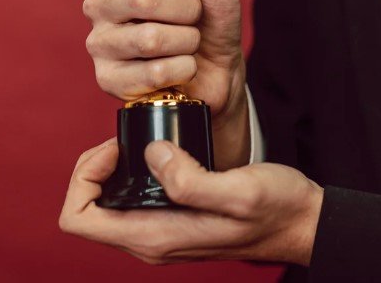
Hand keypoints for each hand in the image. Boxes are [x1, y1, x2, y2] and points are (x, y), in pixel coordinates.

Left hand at [59, 139, 323, 265]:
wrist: (301, 224)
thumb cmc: (275, 210)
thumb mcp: (238, 191)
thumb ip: (190, 179)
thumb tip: (152, 154)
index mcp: (155, 237)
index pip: (79, 218)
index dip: (85, 177)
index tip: (118, 148)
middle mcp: (150, 240)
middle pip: (88, 208)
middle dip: (95, 168)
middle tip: (127, 139)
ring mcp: (160, 232)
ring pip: (107, 204)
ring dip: (113, 169)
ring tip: (139, 141)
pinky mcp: (173, 220)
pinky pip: (132, 199)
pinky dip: (132, 172)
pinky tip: (158, 150)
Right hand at [83, 0, 248, 167]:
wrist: (221, 67)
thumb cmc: (209, 14)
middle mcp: (99, 4)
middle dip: (186, 8)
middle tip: (193, 14)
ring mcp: (100, 44)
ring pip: (151, 39)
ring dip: (187, 40)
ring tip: (188, 41)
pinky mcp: (108, 80)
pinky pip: (155, 73)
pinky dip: (184, 68)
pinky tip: (181, 66)